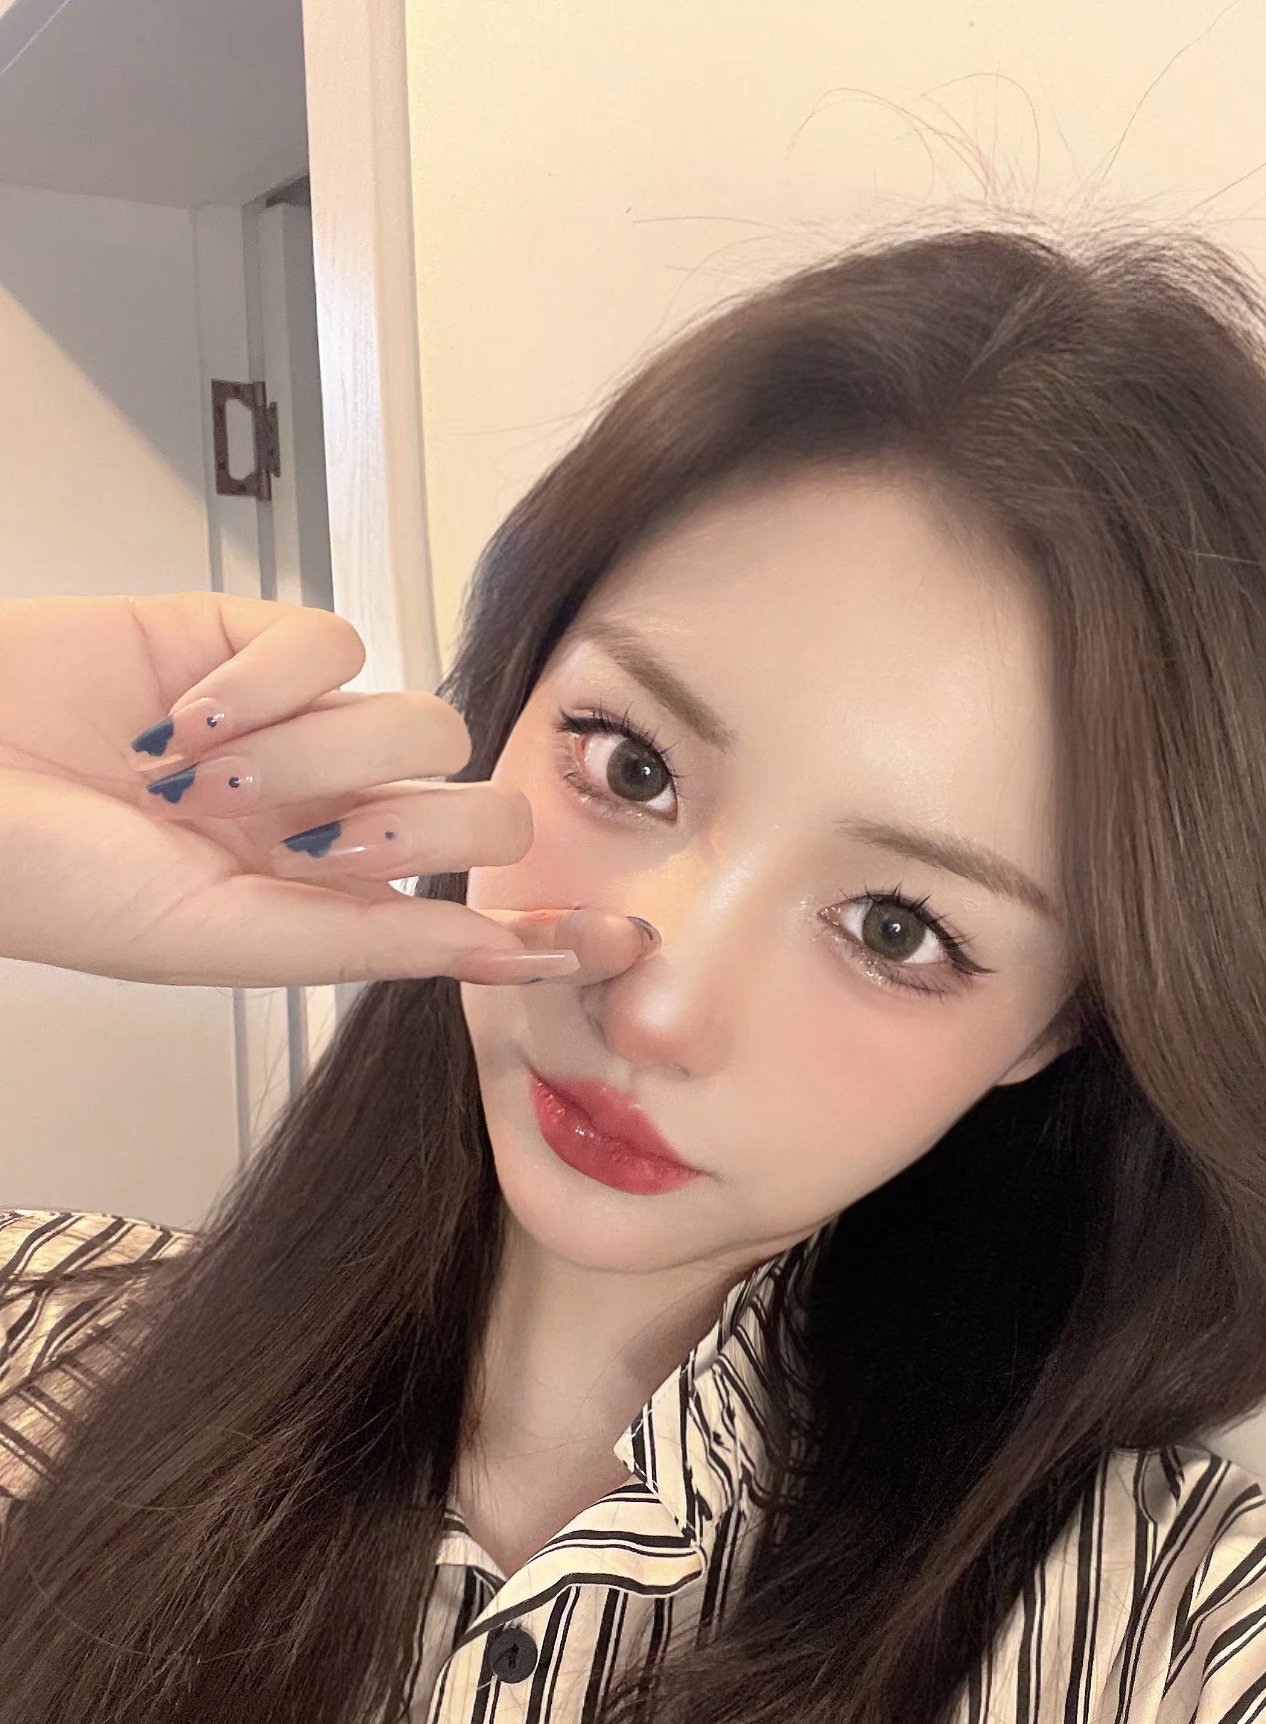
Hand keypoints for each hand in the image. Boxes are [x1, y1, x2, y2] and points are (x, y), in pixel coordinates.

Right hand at [0, 591, 654, 989]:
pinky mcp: (258, 640)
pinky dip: (268, 680)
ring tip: (203, 774)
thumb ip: (358, 945)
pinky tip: (188, 708)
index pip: (472, 918)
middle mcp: (329, 819)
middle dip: (415, 829)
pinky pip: (336, 639)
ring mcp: (303, 730)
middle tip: (311, 838)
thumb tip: (491, 959)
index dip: (552, 928)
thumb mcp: (216, 938)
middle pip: (474, 810)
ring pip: (417, 720)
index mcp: (324, 907)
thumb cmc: (51, 880)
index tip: (624, 942)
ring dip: (314, 753)